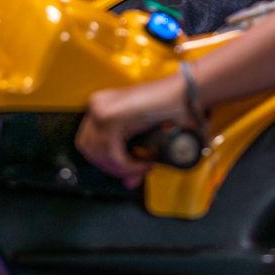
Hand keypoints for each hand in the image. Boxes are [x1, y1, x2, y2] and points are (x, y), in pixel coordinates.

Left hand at [76, 76, 191, 185]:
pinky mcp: (113, 116)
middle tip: (134, 172)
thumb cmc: (170, 107)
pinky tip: (145, 162)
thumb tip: (128, 182)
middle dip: (112, 167)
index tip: (125, 172)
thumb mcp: (143, 135)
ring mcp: (103, 109)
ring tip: (143, 165)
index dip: (105, 162)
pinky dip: (129, 164)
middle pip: (89, 150)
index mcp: (101, 104)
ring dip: (122, 168)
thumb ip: (131, 157)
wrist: (186, 92)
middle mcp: (98, 104)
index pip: (88, 142)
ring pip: (100, 155)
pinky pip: (113, 154)